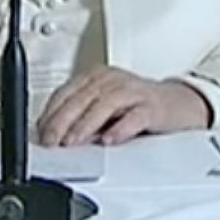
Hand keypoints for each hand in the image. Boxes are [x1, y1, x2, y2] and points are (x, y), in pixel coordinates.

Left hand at [37, 67, 211, 146]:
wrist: (179, 104)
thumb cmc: (137, 106)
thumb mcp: (104, 109)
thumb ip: (82, 119)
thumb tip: (56, 137)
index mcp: (96, 77)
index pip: (66, 93)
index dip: (50, 114)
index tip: (40, 133)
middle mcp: (112, 80)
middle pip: (81, 98)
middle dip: (62, 122)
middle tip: (51, 141)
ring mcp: (133, 91)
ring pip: (104, 105)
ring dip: (85, 125)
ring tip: (73, 142)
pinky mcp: (152, 106)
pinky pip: (134, 116)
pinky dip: (120, 128)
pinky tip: (109, 140)